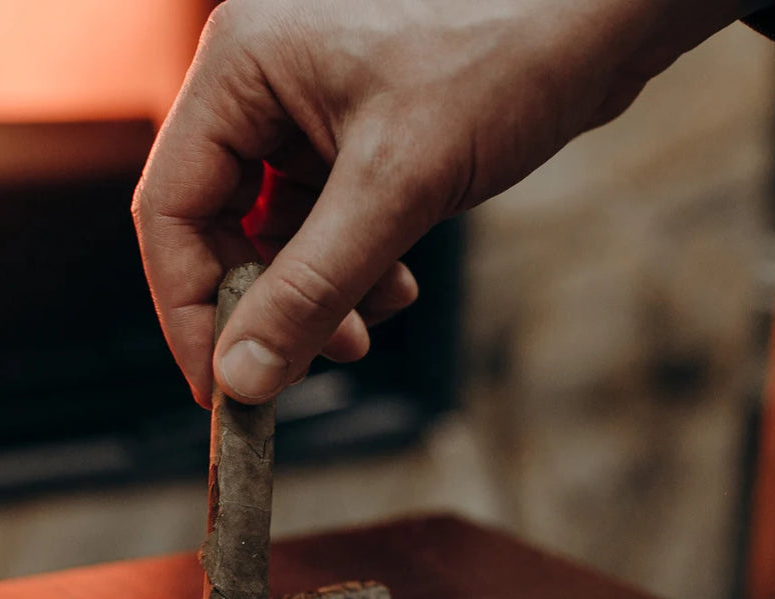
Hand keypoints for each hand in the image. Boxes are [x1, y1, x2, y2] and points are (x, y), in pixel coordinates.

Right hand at [132, 0, 758, 404]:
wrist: (606, 17)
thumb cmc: (506, 58)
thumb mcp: (397, 188)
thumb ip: (310, 290)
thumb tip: (241, 379)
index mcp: (240, 66)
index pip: (169, 207)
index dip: (188, 308)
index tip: (223, 386)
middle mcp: (260, 81)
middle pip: (216, 225)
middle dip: (264, 304)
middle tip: (301, 366)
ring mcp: (306, 105)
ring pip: (273, 233)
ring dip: (315, 294)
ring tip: (368, 329)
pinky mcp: (354, 129)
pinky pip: (322, 220)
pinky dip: (351, 267)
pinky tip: (398, 287)